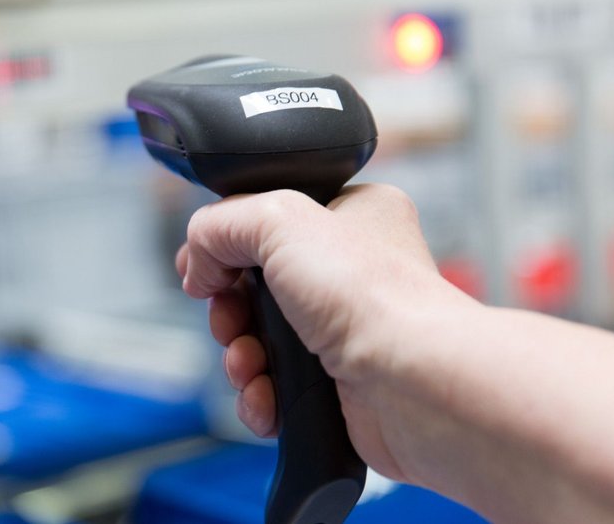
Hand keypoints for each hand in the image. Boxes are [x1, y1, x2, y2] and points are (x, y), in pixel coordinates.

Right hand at [176, 183, 476, 481]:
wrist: (415, 385)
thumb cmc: (377, 298)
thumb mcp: (280, 219)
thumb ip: (220, 224)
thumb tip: (198, 262)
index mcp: (349, 215)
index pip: (265, 220)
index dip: (225, 246)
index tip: (206, 268)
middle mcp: (348, 271)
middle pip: (250, 286)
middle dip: (228, 313)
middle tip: (232, 320)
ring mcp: (342, 330)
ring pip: (257, 341)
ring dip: (239, 358)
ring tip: (250, 366)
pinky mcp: (336, 384)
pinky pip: (273, 387)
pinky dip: (259, 396)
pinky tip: (267, 398)